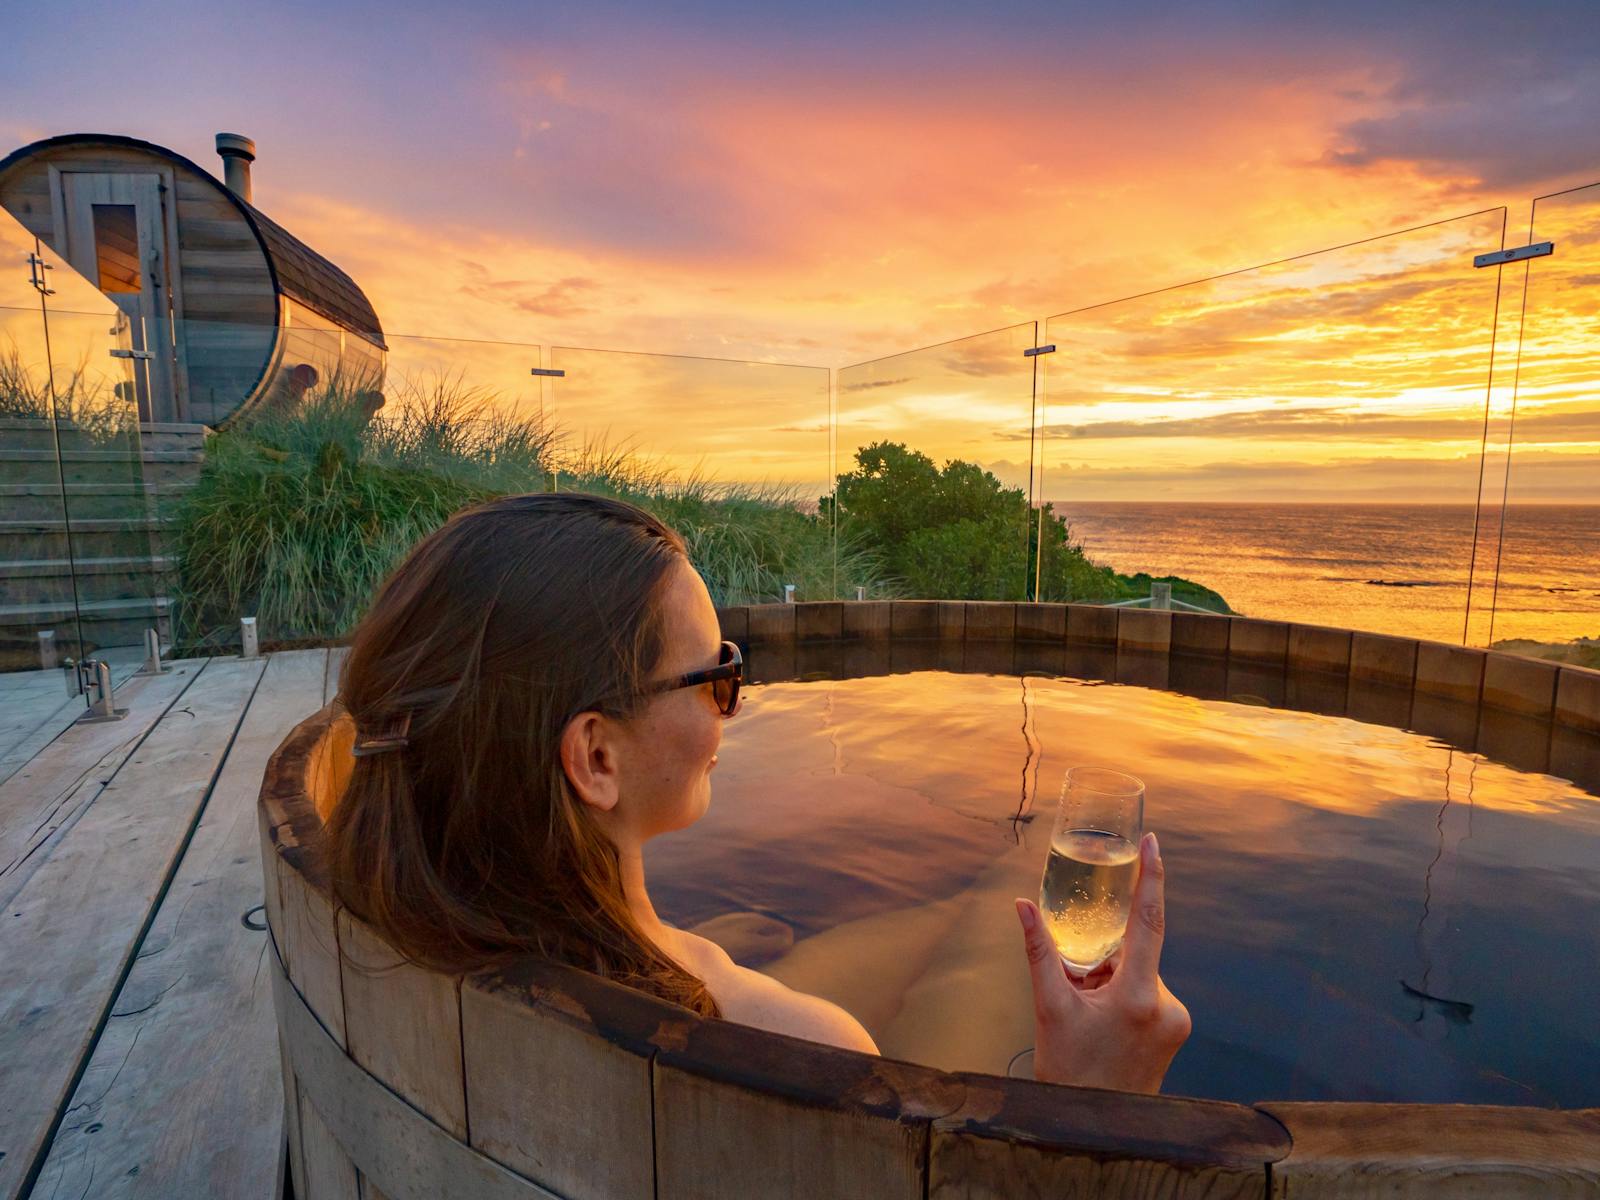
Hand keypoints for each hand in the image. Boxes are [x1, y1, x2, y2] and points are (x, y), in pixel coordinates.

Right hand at [1015, 832, 1189, 1093]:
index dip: (1152, 877)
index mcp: (1136, 997)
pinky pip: (1146, 991)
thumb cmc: (1069, 1071)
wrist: (1095, 1124)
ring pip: (1139, 971)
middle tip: (1077, 991)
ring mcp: (1176, 1020)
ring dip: (1110, 977)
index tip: (1156, 843)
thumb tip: (1023, 904)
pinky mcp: (1176, 1028)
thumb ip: (1040, 950)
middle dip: (1102, 957)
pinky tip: (1101, 1022)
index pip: (1149, 921)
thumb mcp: (1049, 1007)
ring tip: (1086, 1016)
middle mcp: (1166, 1005)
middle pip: (1134, 951)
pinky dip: (1121, 992)